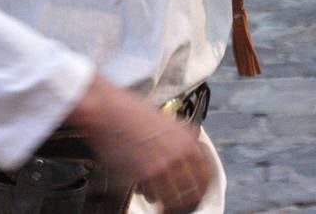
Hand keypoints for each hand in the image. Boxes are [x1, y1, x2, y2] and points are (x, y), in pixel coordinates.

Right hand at [66, 76, 213, 212]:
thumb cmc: (129, 114)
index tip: (197, 196)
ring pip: (178, 198)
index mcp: (188, 138)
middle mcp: (182, 151)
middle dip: (189, 202)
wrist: (108, 110)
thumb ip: (178, 141)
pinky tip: (149, 198)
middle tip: (179, 206)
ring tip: (164, 206)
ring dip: (171, 205)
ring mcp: (167, 163)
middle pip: (196, 190)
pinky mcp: (149, 173)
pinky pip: (158, 197)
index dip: (202, 190)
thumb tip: (183, 163)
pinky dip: (154, 201)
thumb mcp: (164, 122)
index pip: (207, 174)